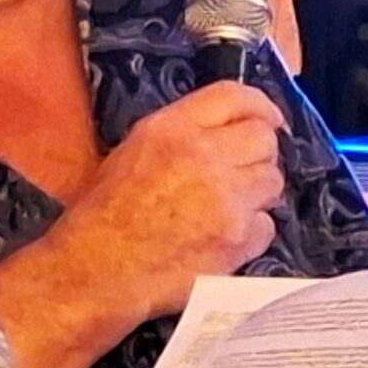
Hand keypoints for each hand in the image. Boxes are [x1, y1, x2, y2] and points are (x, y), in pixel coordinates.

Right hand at [55, 81, 287, 320]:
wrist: (94, 270)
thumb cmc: (104, 214)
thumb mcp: (134, 150)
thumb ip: (182, 132)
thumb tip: (226, 130)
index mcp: (172, 129)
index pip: (234, 97)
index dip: (259, 106)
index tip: (269, 117)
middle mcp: (204, 157)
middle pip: (263, 138)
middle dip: (259, 152)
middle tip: (245, 168)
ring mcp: (226, 200)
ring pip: (272, 181)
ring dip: (258, 192)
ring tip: (231, 205)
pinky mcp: (237, 240)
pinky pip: (266, 226)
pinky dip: (252, 232)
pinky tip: (225, 236)